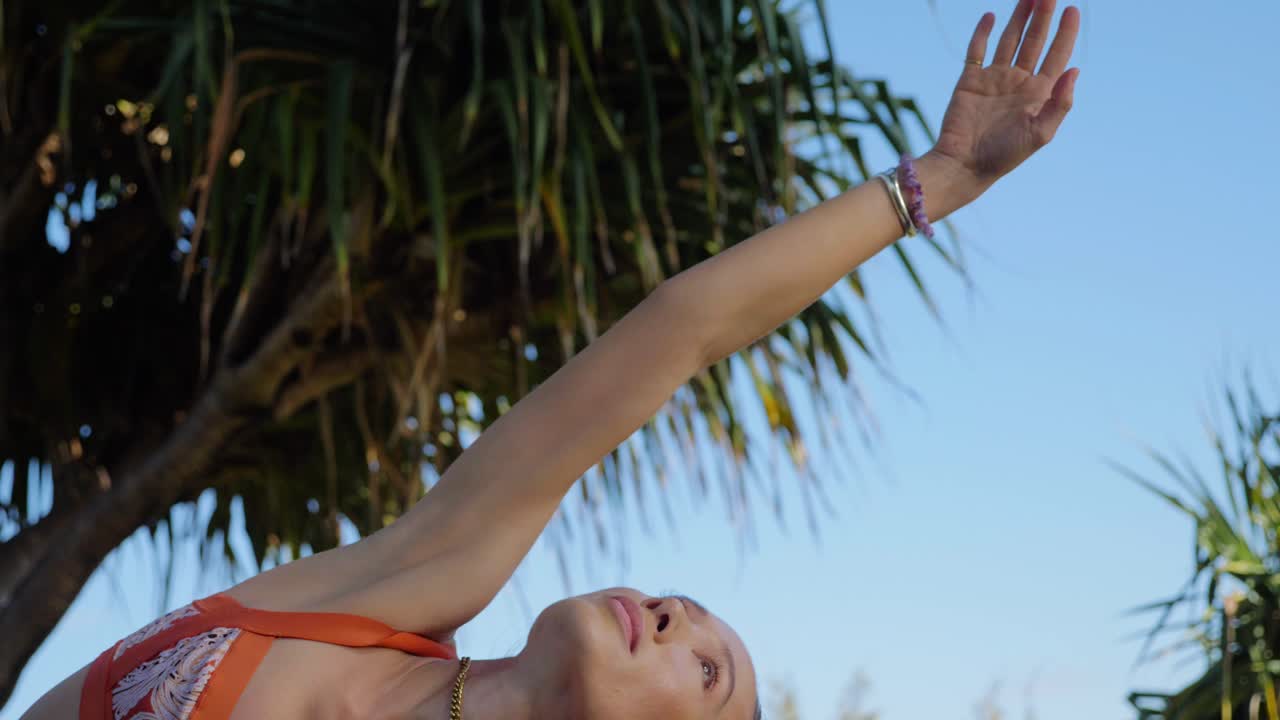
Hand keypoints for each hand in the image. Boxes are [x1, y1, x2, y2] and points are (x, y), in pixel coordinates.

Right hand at [932, 0, 1080, 189]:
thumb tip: (1075, 70)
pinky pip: (977, 51)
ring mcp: (994, 79)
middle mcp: (1018, 82)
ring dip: (1019, 17)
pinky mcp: (970, 81)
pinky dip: (983, 33)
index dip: (1066, 32)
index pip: (1057, 54)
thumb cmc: (1004, 155)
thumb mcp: (1040, 133)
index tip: (1072, 9)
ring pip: (1010, 40)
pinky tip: (991, 17)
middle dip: (1043, 16)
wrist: (964, 165)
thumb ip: (1060, 103)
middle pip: (1035, 41)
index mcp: (1038, 93)